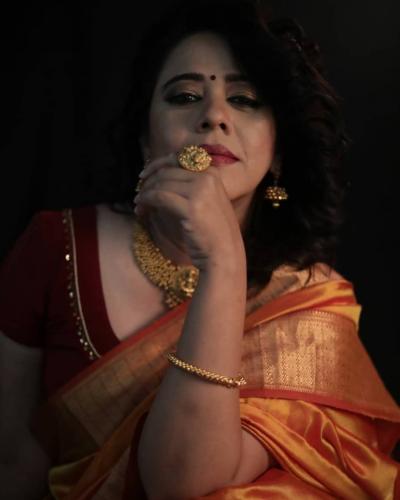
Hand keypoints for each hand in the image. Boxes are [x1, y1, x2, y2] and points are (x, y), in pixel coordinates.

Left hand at [134, 153, 244, 270]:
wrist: (225, 253)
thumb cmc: (213, 231)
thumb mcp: (206, 201)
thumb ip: (189, 186)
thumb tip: (159, 176)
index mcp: (212, 172)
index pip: (178, 158)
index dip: (157, 164)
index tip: (144, 175)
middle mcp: (207, 177)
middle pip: (167, 171)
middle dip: (148, 182)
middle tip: (138, 195)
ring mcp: (200, 191)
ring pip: (161, 183)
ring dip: (144, 194)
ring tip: (138, 206)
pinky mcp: (191, 207)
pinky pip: (160, 197)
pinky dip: (146, 201)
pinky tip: (141, 210)